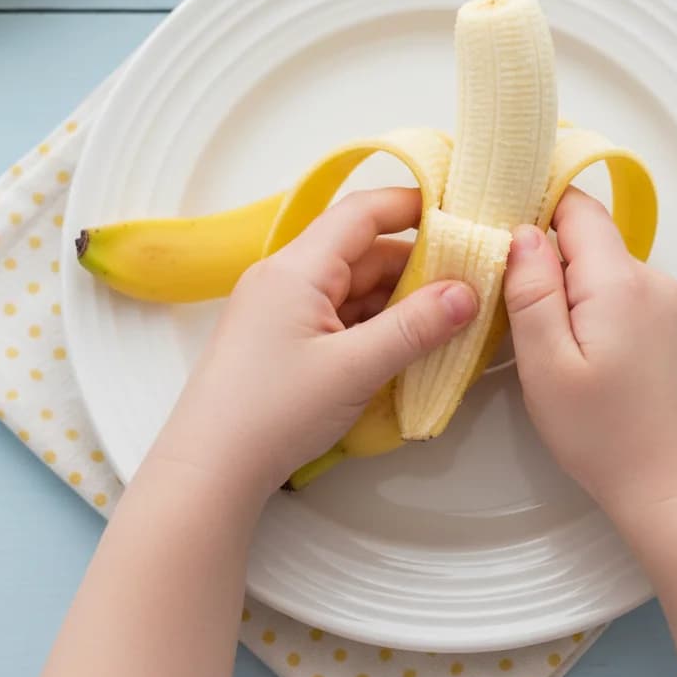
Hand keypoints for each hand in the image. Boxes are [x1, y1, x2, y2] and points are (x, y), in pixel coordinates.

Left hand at [155, 188, 476, 504]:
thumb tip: (469, 292)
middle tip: (468, 285)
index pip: (362, 213)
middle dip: (416, 266)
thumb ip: (415, 327)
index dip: (412, 206)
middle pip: (362, 251)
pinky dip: (375, 324)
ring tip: (446, 320)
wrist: (208, 471)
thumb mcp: (354, 369)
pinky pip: (339, 314)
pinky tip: (406, 344)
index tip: (460, 216)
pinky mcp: (283, 338)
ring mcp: (282, 308)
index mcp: (298, 268)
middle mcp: (287, 277)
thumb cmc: (273, 413)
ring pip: (354, 286)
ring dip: (398, 299)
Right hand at [503, 187, 676, 525]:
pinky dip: (606, 313)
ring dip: (579, 293)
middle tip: (523, 315)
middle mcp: (656, 280)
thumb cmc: (603, 434)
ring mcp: (676, 305)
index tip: (505, 240)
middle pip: (593, 242)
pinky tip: (597, 362)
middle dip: (553, 265)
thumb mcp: (547, 365)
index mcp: (619, 281)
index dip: (537, 210)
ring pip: (611, 273)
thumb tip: (523, 230)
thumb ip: (532, 291)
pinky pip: (633, 298)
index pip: (577, 208)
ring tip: (560, 350)